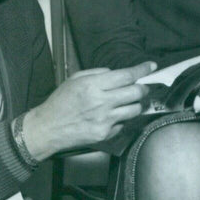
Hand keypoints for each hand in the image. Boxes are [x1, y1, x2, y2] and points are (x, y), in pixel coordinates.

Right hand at [21, 61, 156, 160]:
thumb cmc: (61, 102)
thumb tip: (118, 74)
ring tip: (129, 101)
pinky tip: (113, 116)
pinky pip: (124, 123)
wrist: (48, 128)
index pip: (126, 76)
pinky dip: (122, 118)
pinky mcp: (105, 134)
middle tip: (143, 86)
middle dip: (144, 88)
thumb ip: (98, 73)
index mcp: (93, 85)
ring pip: (135, 110)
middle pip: (136, 93)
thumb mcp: (75, 79)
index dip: (142, 70)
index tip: (151, 66)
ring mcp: (105, 120)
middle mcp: (101, 102)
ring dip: (136, 104)